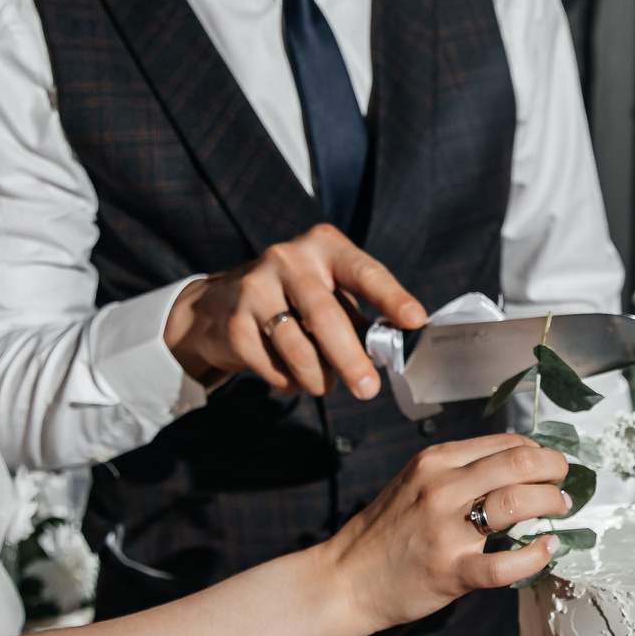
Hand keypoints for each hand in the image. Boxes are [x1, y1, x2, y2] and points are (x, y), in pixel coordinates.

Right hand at [166, 224, 426, 398]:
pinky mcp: (234, 323)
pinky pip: (273, 366)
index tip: (415, 321)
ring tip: (325, 385)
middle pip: (326, 316)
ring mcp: (256, 288)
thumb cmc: (293, 298)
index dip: (391, 296)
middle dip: (351, 359)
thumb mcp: (329, 291)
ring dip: (318, 378)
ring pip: (298, 348)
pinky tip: (291, 375)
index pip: (364, 271)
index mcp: (323, 246)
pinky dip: (289, 381)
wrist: (219, 304)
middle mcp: (288, 259)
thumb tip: (394, 349)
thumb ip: (360, 314)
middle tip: (368, 389)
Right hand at [323, 434, 571, 633]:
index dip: (539, 451)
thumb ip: (459, 472)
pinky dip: (535, 555)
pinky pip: (505, 563)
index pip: (505, 443)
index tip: (549, 465)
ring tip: (558, 509)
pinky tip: (546, 549)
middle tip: (564, 483)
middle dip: (554, 469)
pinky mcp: (450, 570)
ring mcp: (445, 530)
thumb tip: (516, 465)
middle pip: (519, 463)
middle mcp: (441, 487)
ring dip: (550, 503)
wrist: (346, 579)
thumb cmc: (386, 532)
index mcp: (435, 461)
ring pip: (516, 502)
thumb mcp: (415, 482)